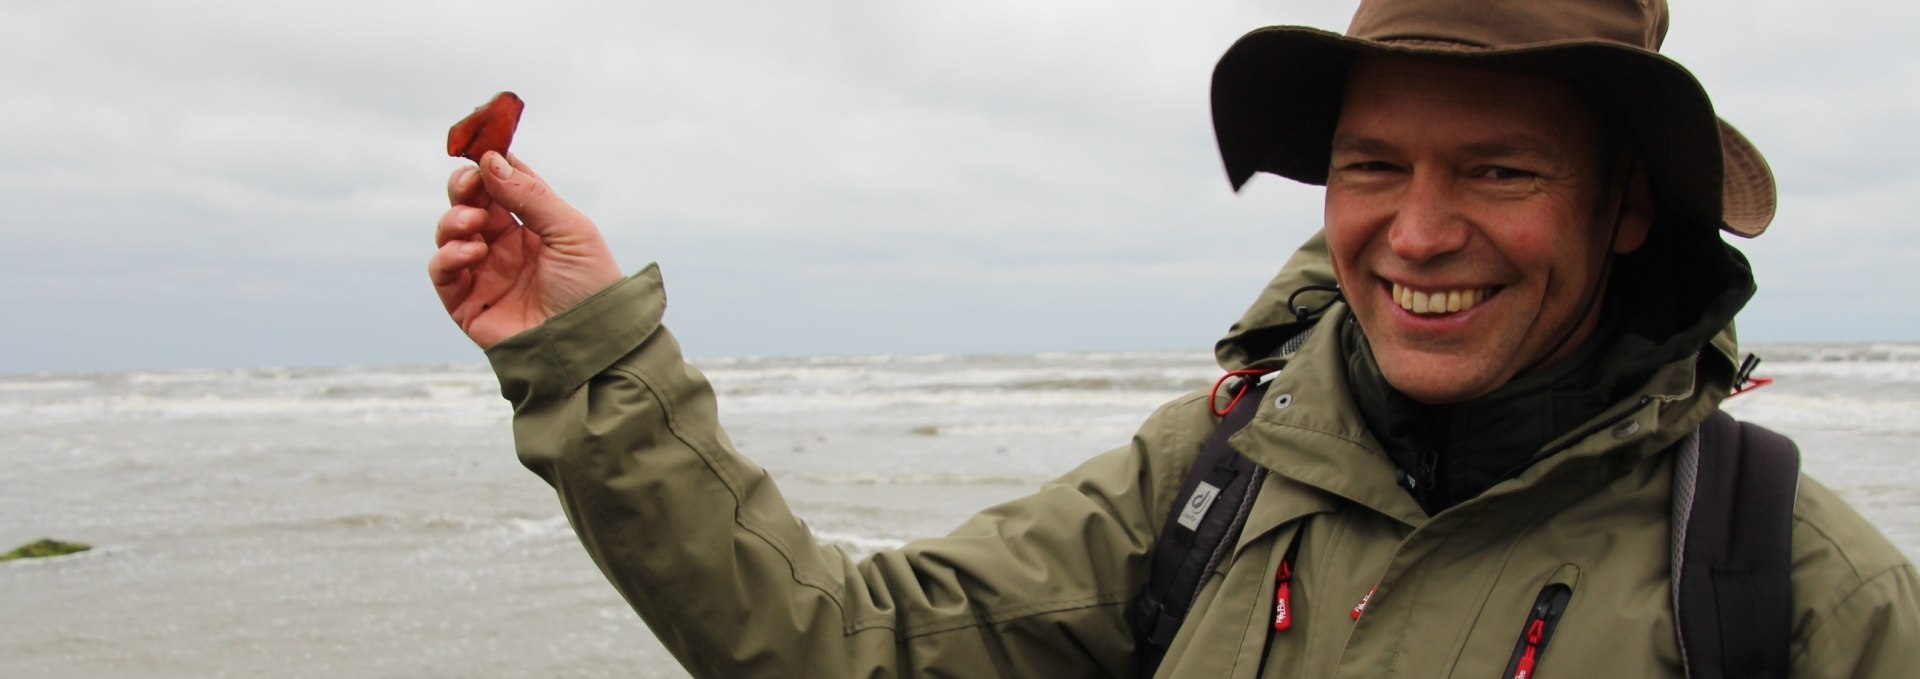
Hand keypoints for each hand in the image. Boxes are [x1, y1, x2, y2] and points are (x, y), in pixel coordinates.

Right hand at [429, 152, 623, 348]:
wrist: (590, 343)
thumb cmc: (591, 286)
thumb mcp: (570, 231)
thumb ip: (530, 195)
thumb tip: (490, 160)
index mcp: (532, 224)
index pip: (500, 184)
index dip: (488, 166)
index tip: (482, 153)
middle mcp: (504, 245)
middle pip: (468, 203)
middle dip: (463, 187)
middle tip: (470, 184)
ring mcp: (484, 272)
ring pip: (449, 233)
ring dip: (454, 219)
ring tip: (475, 224)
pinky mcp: (468, 303)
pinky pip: (442, 272)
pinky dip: (449, 255)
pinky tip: (474, 251)